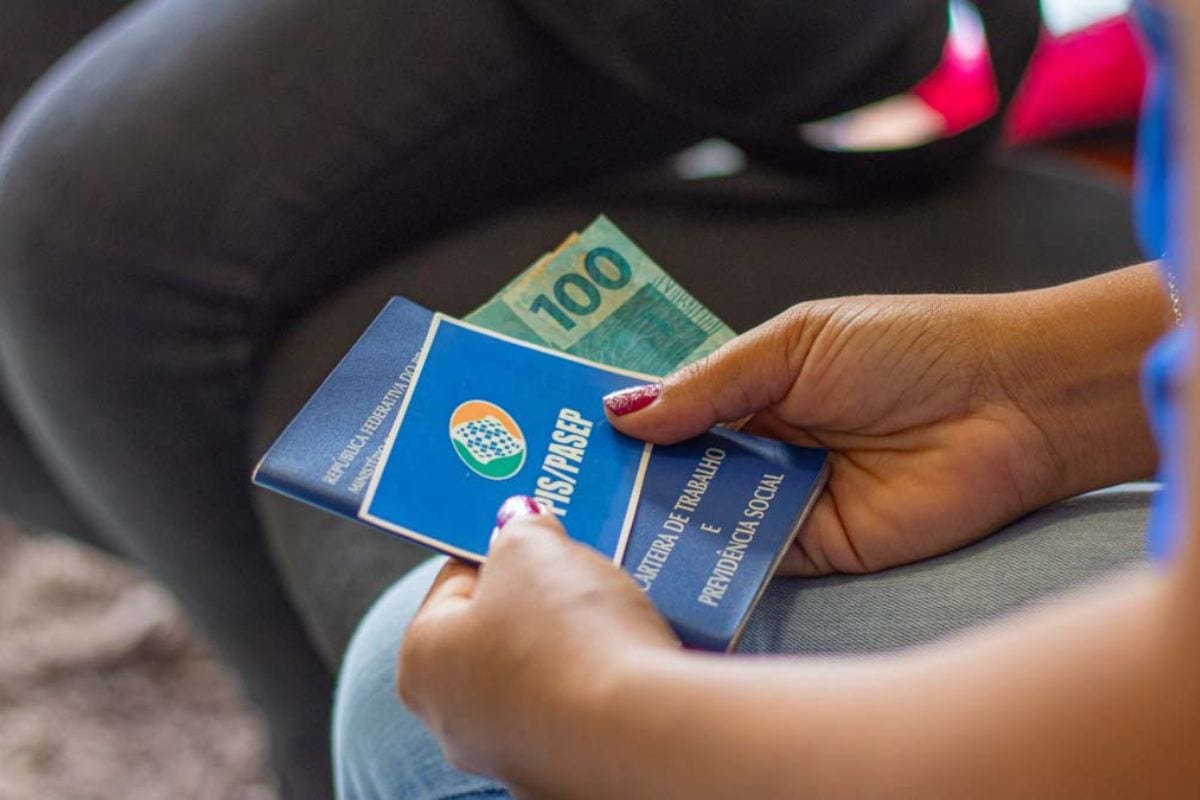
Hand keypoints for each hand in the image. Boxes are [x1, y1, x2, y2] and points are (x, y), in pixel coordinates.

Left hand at [397, 497, 678, 794]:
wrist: (641, 733)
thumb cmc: (567, 638)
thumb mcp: (532, 548)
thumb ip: (518, 529)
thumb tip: (518, 525)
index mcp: (422, 663)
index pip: (454, 583)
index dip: (498, 548)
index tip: (536, 532)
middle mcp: (454, 721)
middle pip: (498, 632)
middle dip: (541, 595)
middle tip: (580, 567)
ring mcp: (512, 755)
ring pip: (543, 673)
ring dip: (577, 640)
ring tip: (617, 610)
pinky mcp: (567, 773)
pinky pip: (583, 707)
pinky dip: (604, 681)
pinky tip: (633, 659)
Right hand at [605, 269, 1165, 574]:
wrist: (1014, 403)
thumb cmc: (909, 348)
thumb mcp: (794, 344)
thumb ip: (710, 384)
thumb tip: (622, 412)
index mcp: (755, 386)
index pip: (671, 408)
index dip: (618, 419)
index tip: (555, 430)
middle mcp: (763, 445)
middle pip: (676, 468)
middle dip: (622, 477)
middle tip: (554, 489)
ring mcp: (785, 499)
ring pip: (701, 517)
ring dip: (654, 522)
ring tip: (585, 527)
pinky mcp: (815, 549)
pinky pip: (747, 559)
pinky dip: (706, 563)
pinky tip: (654, 562)